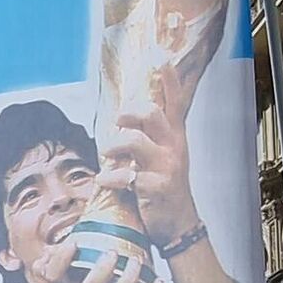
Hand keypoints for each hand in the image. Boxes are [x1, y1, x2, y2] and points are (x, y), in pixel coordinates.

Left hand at [106, 76, 199, 251]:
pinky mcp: (156, 187)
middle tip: (116, 122)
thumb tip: (125, 116)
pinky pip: (126, 176)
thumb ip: (150, 136)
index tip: (160, 57)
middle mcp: (174, 147)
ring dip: (113, 145)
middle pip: (151, 113)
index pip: (174, 102)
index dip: (168, 80)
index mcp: (175, 137)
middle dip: (127, 113)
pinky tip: (103, 181)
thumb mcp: (165, 157)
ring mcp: (166, 167)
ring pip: (134, 141)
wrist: (179, 225)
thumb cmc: (165, 188)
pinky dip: (109, 178)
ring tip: (105, 153)